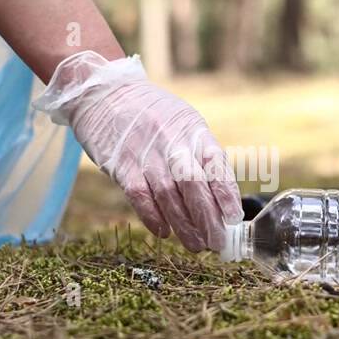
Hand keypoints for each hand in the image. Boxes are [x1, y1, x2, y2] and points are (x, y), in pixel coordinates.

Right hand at [33, 51, 242, 251]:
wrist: (104, 94)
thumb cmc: (151, 115)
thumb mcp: (182, 123)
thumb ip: (200, 155)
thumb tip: (221, 197)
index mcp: (192, 130)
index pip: (215, 164)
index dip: (226, 193)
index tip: (234, 218)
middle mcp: (171, 140)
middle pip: (193, 184)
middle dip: (207, 218)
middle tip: (216, 242)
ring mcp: (144, 153)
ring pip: (168, 195)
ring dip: (184, 224)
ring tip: (195, 245)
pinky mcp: (120, 164)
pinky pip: (139, 196)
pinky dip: (152, 217)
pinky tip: (163, 232)